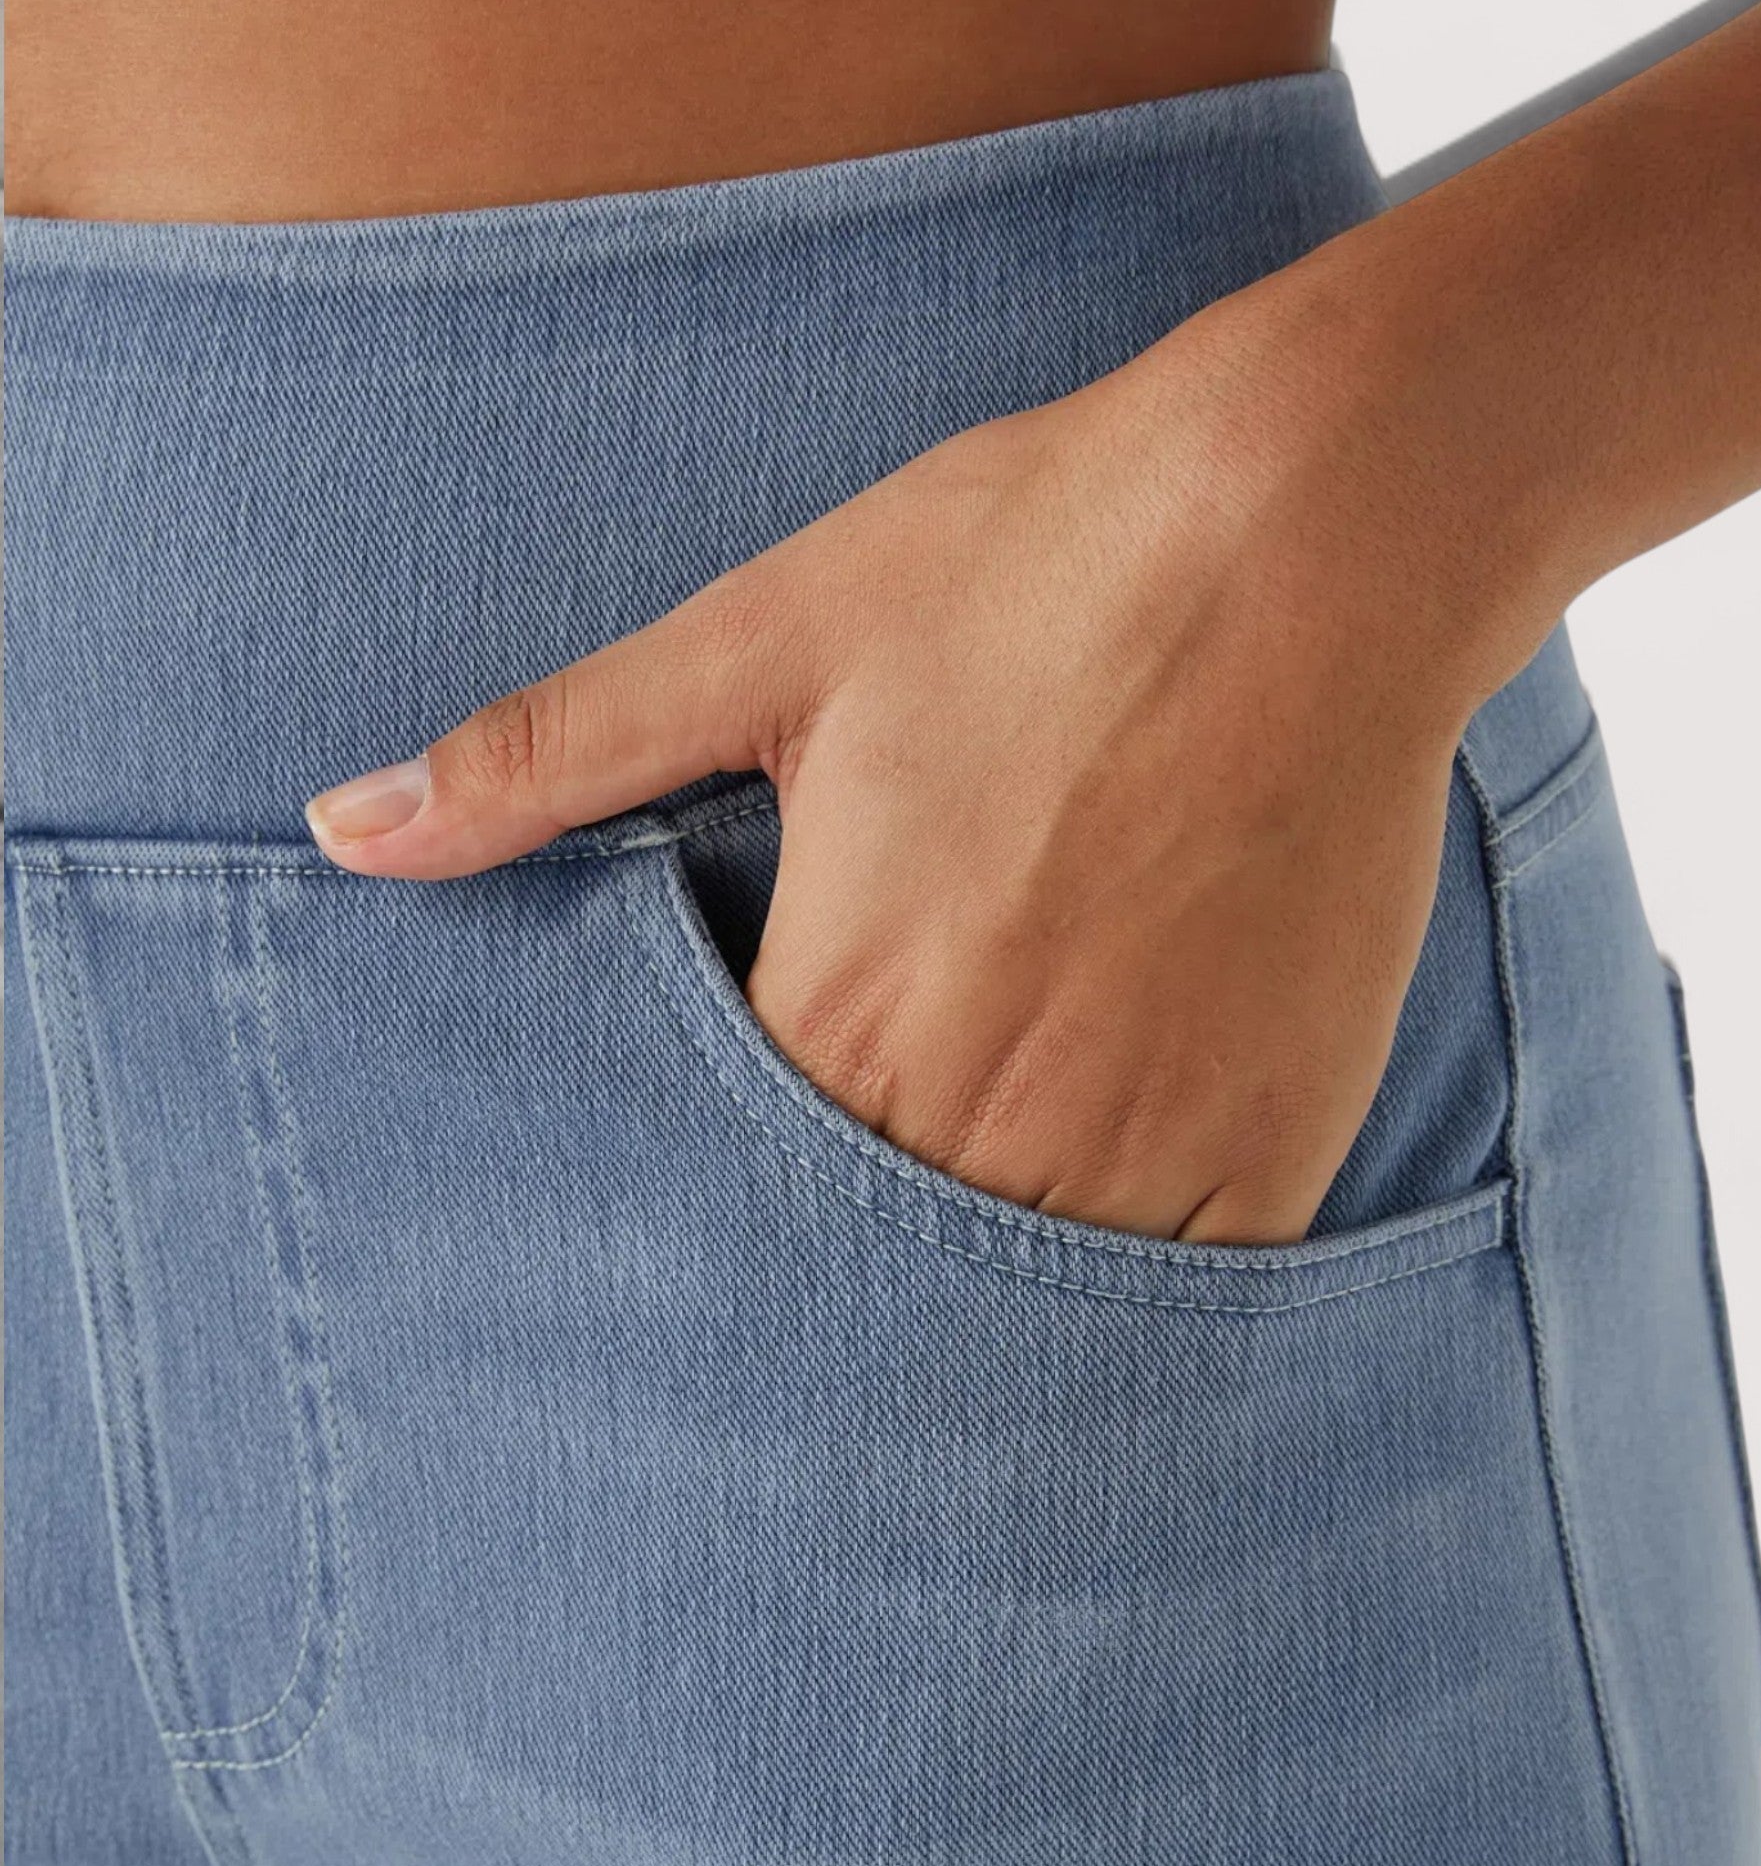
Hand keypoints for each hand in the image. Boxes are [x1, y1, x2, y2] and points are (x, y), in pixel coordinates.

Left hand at [303, 291, 1546, 1243]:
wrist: (1308, 531)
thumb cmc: (1032, 565)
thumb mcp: (766, 636)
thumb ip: (551, 756)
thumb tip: (347, 826)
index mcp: (838, 1004)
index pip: (724, 1204)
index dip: (708, 1227)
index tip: (693, 1259)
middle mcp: (980, 1106)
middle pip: (868, 1288)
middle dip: (834, 1300)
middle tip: (820, 1332)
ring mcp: (1137, 1140)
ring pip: (1019, 1320)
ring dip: (973, 1326)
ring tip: (946, 1333)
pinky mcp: (1273, 1139)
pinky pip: (1183, 1298)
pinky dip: (1126, 1304)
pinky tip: (1095, 1282)